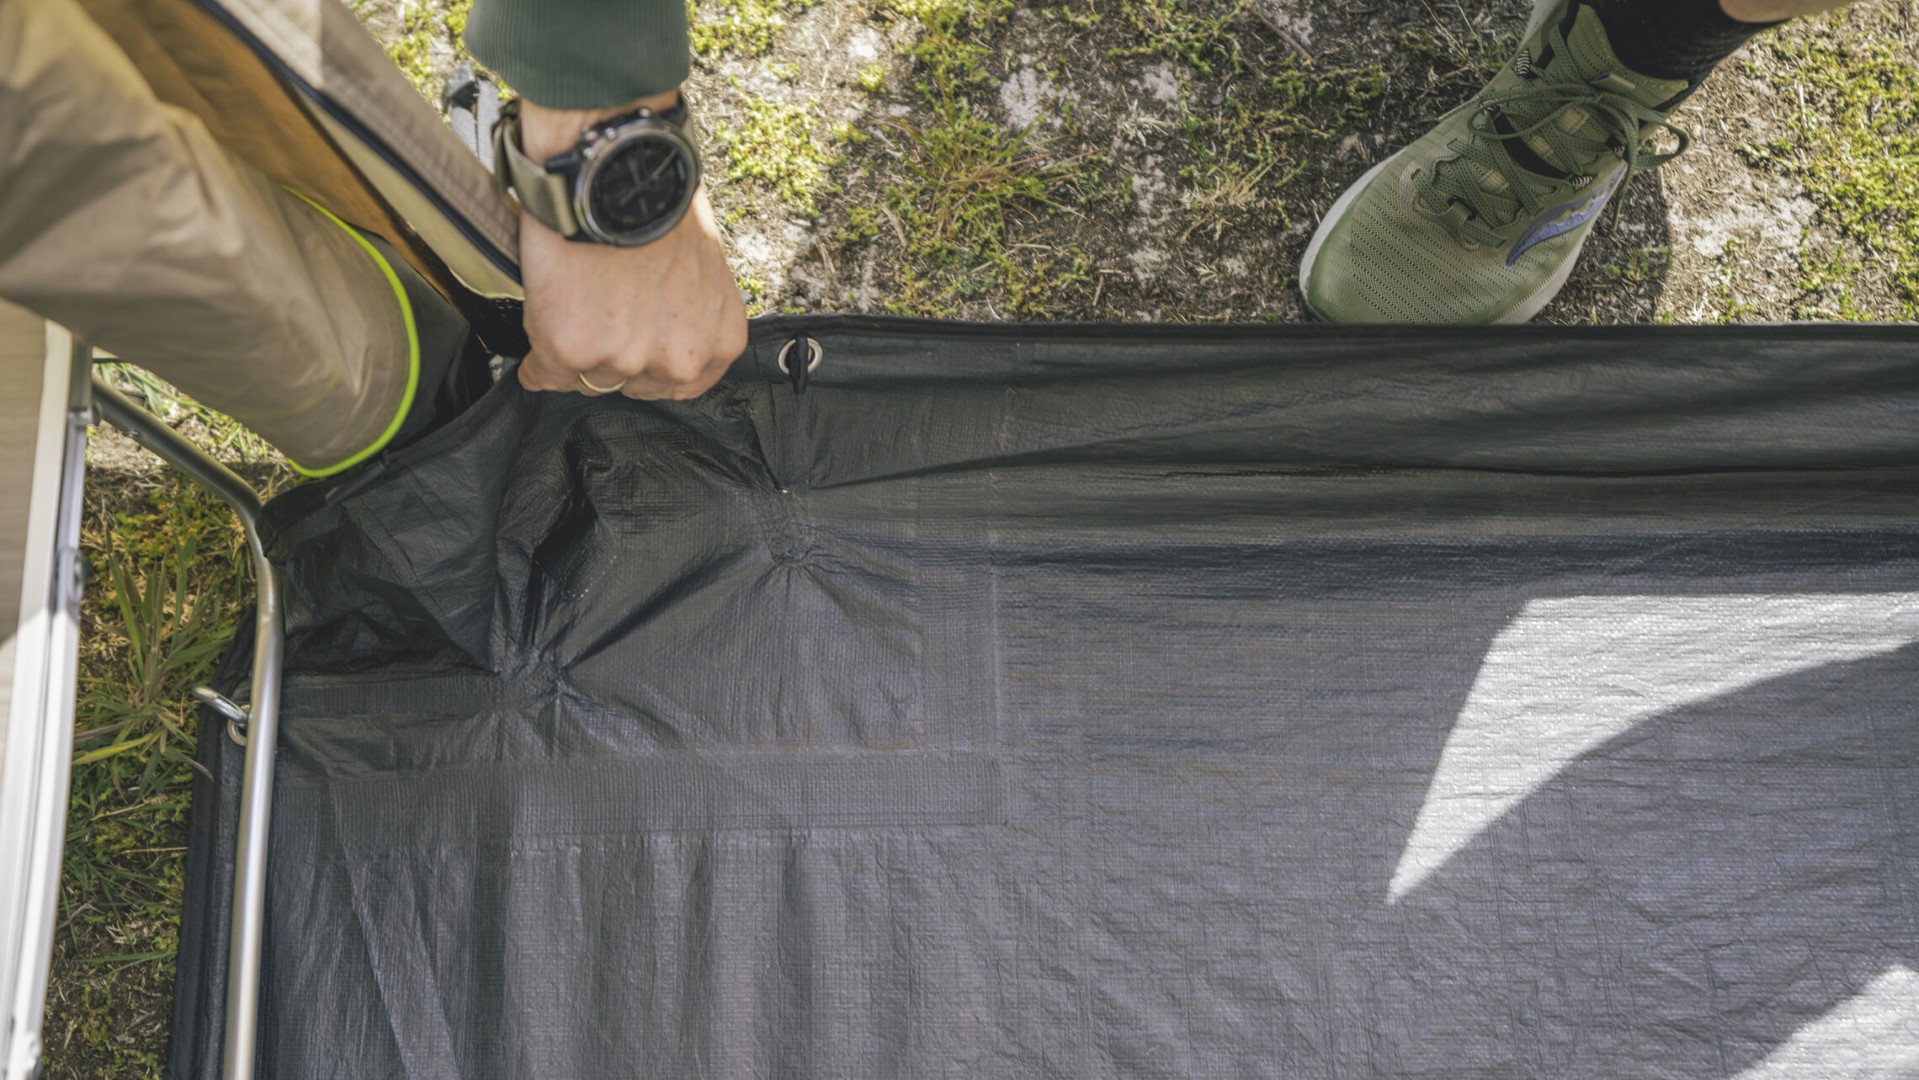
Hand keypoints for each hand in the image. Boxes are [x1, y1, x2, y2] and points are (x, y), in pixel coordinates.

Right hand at [514, 92, 747, 399]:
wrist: (613, 172)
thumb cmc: (657, 200)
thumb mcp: (700, 267)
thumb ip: (685, 311)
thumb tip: (655, 322)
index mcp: (719, 340)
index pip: (681, 384)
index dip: (650, 364)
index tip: (631, 349)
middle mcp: (678, 360)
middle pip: (631, 383)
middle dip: (613, 355)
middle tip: (597, 313)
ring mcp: (625, 359)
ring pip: (587, 377)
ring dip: (575, 350)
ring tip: (571, 304)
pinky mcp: (573, 350)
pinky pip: (545, 375)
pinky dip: (536, 363)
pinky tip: (537, 341)